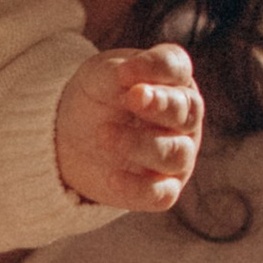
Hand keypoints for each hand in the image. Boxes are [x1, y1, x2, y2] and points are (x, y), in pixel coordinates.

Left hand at [54, 42, 201, 213]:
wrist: (75, 136)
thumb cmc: (99, 97)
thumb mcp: (99, 77)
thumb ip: (117, 73)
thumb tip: (130, 75)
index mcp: (172, 81)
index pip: (178, 68)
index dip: (156, 68)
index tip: (124, 71)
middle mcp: (184, 118)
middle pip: (186, 111)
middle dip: (160, 105)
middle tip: (132, 98)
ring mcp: (178, 155)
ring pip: (175, 154)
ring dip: (141, 144)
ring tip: (104, 135)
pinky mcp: (163, 189)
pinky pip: (161, 194)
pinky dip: (137, 187)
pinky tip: (111, 177)